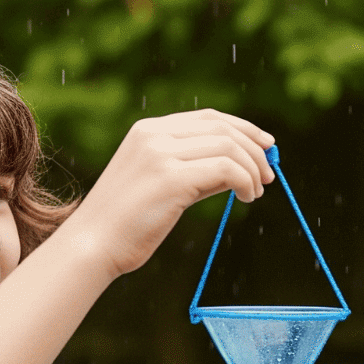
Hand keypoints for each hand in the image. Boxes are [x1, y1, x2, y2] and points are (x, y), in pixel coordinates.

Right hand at [57, 109, 276, 278]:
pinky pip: (226, 169)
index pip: (209, 118)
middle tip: (270, 176)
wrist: (93, 245)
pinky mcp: (170, 178)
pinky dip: (246, 182)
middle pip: (223, 128)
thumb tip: (241, 167)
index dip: (244, 128)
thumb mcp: (162, 185)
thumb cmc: (128, 223)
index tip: (266, 146)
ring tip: (257, 192)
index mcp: (148, 130)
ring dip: (253, 169)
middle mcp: (153, 135)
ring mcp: (160, 154)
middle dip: (255, 149)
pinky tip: (246, 198)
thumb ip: (196, 169)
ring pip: (228, 146)